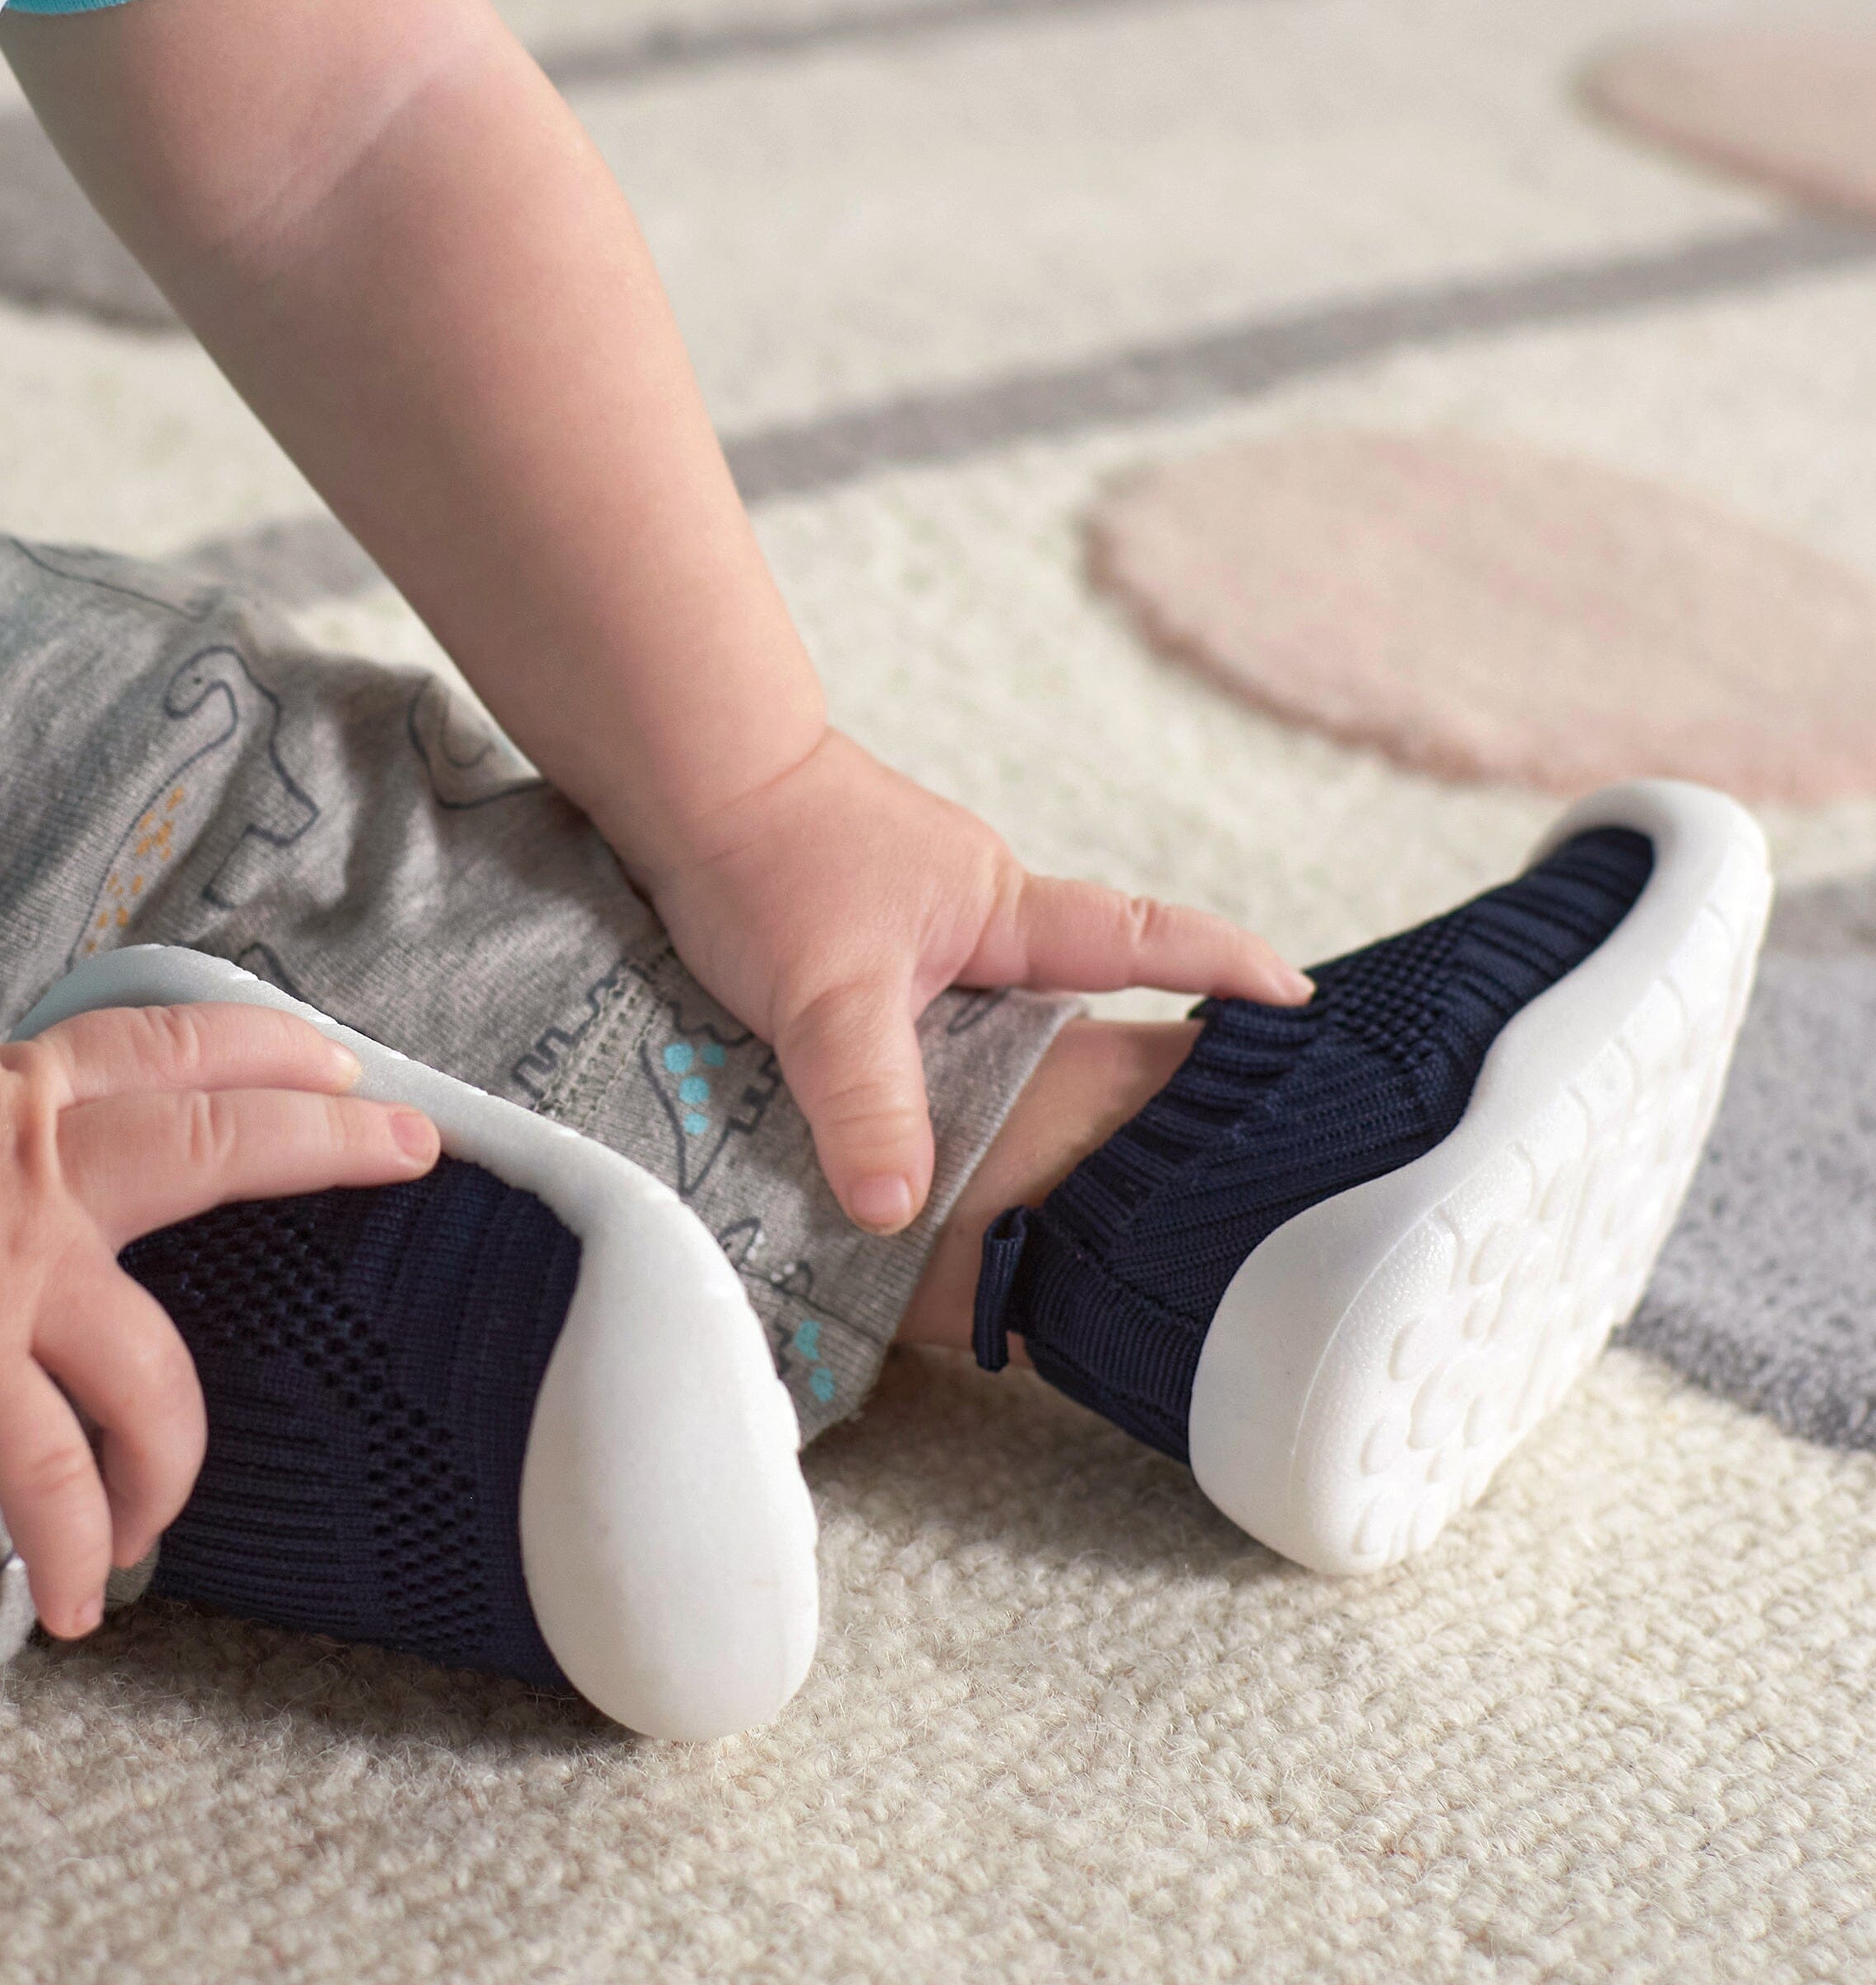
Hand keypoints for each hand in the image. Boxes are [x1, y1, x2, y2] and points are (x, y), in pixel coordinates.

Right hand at [0, 1003, 438, 1638]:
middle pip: (217, 1146)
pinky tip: (81, 1607)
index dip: (265, 1050)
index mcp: (26, 1096)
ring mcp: (16, 1279)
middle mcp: (46, 1178)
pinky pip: (40, 1476)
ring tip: (166, 1519)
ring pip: (153, 1369)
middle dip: (327, 1147)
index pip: (172, 1048)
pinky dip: (71, 1543)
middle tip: (410, 1150)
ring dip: (175, 1456)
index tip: (340, 1063)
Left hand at [632, 729, 1310, 1235]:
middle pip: (1087, 982)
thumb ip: (866, 1096)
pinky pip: (935, 1008)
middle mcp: (980, 915)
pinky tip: (930, 1119)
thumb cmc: (767, 853)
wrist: (681, 776)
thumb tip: (900, 1208)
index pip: (1144, 941)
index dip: (1227, 972)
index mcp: (1005, 913)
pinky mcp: (866, 937)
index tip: (1302, 1004)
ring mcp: (924, 924)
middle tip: (1194, 1120)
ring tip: (1058, 1151)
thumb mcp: (826, 991)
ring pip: (1003, 1004)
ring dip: (1028, 1061)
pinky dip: (950, 1057)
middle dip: (1138, 1041)